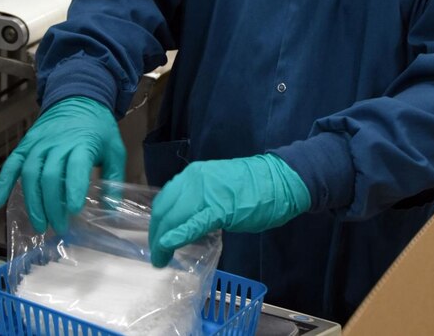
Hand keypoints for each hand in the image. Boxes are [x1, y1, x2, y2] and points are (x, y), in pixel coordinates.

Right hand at [0, 97, 125, 232]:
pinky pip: (11, 164)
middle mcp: (58, 143)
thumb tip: (111, 209)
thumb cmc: (98, 127)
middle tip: (59, 227)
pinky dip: (2, 183)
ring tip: (40, 224)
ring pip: (30, 174)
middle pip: (49, 176)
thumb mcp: (115, 148)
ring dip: (32, 202)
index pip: (76, 167)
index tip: (74, 211)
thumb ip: (114, 178)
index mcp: (82, 143)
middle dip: (52, 205)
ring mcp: (39, 143)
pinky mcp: (26, 144)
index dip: (73, 190)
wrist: (79, 98)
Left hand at [149, 153, 310, 266]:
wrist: (277, 180)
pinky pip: (192, 224)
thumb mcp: (215, 187)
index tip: (156, 239)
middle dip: (156, 234)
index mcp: (192, 174)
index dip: (158, 222)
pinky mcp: (219, 209)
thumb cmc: (250, 185)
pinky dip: (177, 236)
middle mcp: (193, 180)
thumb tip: (183, 218)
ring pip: (173, 218)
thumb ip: (197, 198)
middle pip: (164, 210)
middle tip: (158, 254)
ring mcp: (205, 193)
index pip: (164, 199)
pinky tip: (168, 247)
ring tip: (162, 258)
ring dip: (163, 240)